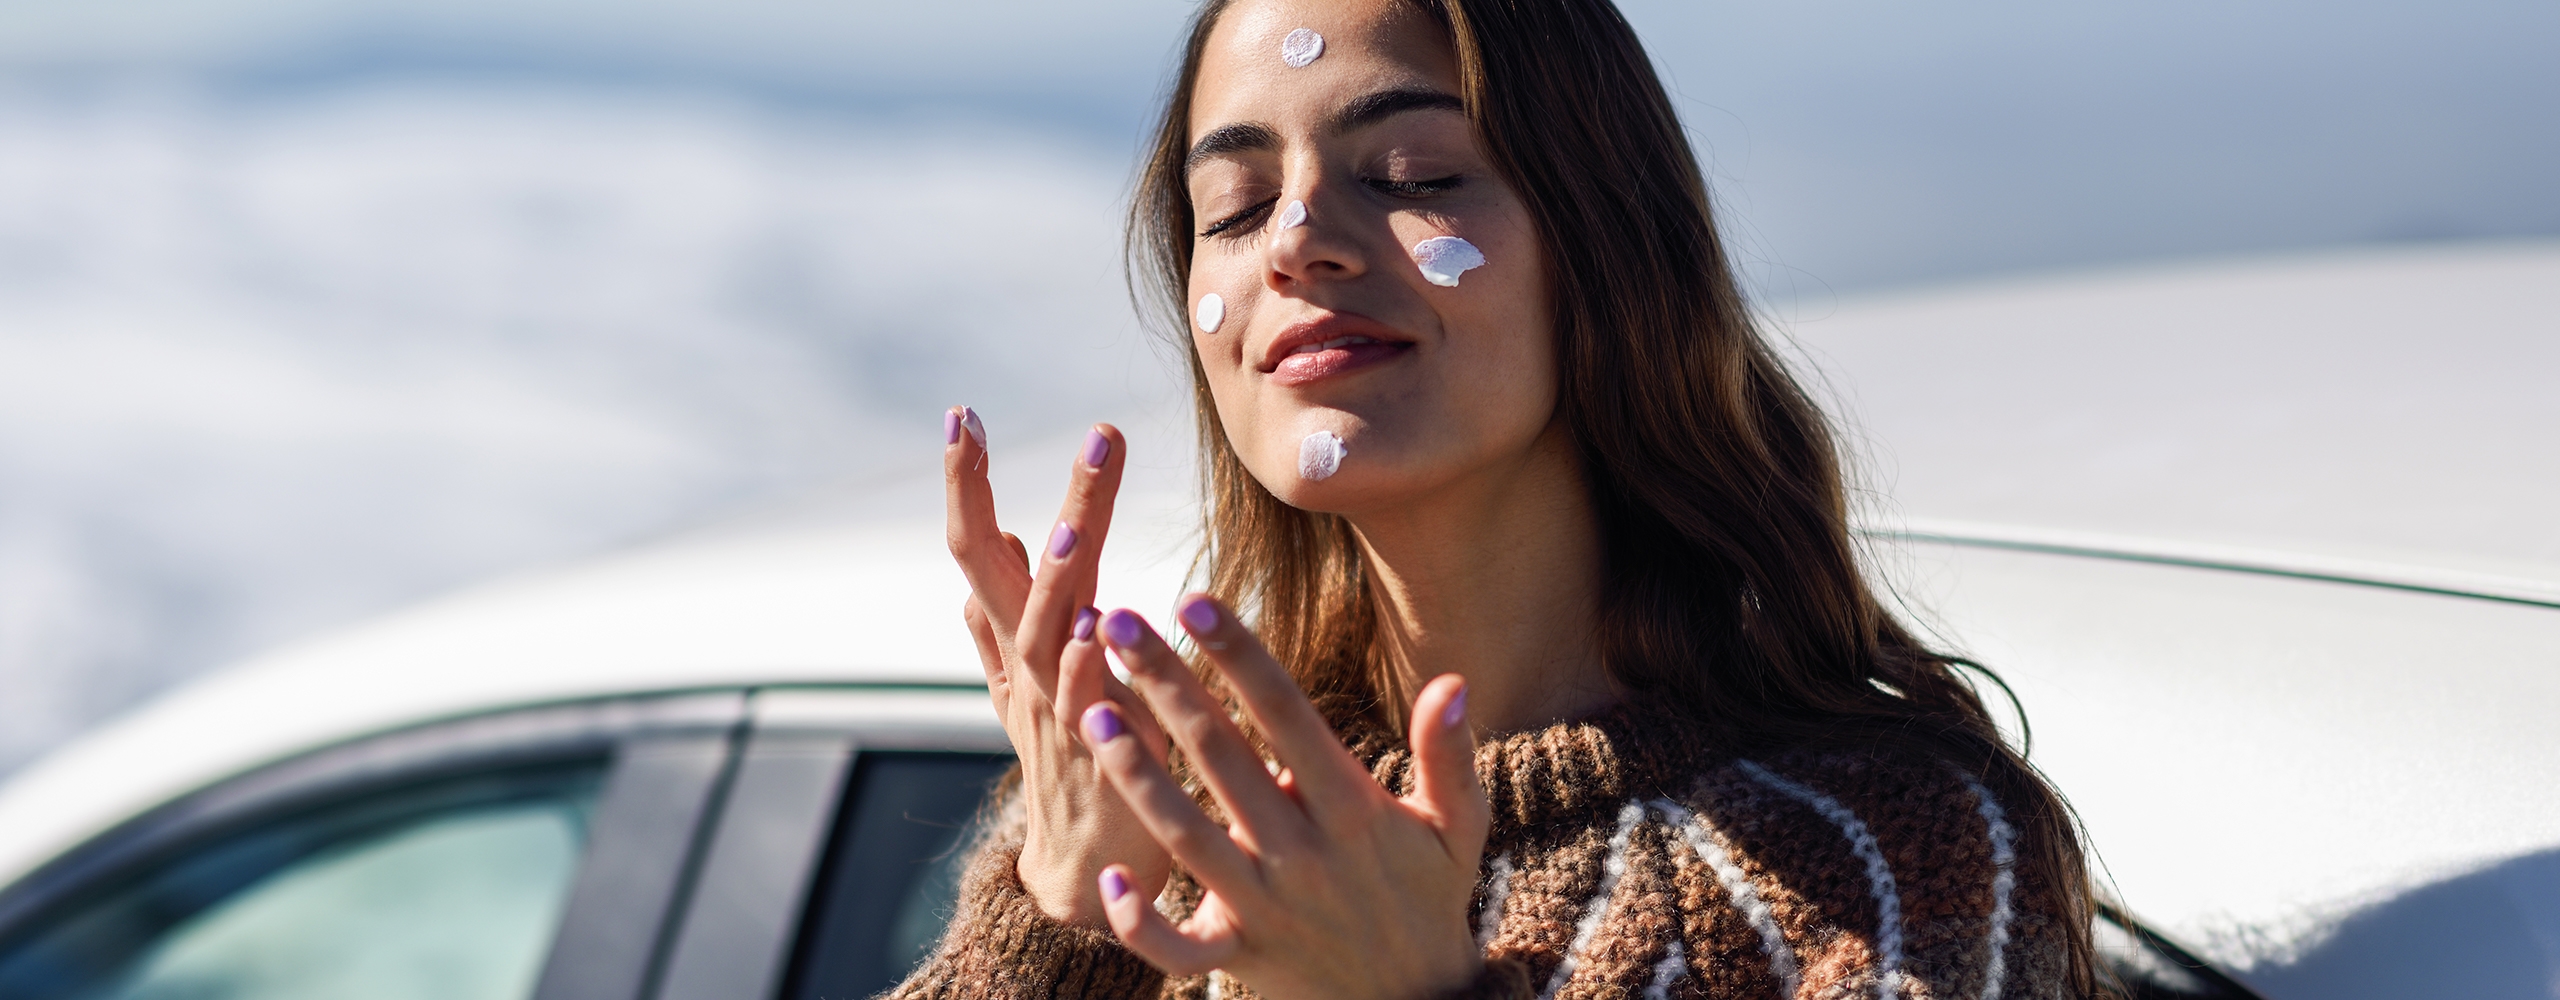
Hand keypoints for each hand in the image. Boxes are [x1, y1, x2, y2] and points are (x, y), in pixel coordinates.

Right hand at [943, 408, 1171, 923]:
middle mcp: (1029, 669)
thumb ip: (1008, 608)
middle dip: (1034, 504)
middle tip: (1082, 436)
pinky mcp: (1100, 758)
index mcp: (1017, 640)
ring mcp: (1057, 713)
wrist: (1084, 869)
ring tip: (1061, 529)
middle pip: (1013, 574)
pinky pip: (1090, 709)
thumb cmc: (1069, 760)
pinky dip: (1089, 670)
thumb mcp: (1027, 680)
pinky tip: (1099, 630)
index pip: (979, 549)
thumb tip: (1000, 532)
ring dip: (1051, 583)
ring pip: (1046, 636)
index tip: (962, 414)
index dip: (967, 485)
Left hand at [1079, 596, 1488, 999]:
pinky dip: (1143, 926)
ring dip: (1137, 776)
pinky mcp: (1238, 957)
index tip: (1194, 600)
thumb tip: (1453, 682)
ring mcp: (1265, 908)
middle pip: (1222, 758)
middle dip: (1168, 687)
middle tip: (1113, 622)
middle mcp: (1302, 854)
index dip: (1241, 657)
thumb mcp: (1460, 827)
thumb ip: (1451, 755)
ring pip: (1187, 838)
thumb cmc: (1430, 895)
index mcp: (1352, 810)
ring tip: (1093, 713)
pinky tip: (1112, 881)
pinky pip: (1180, 949)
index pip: (1287, 716)